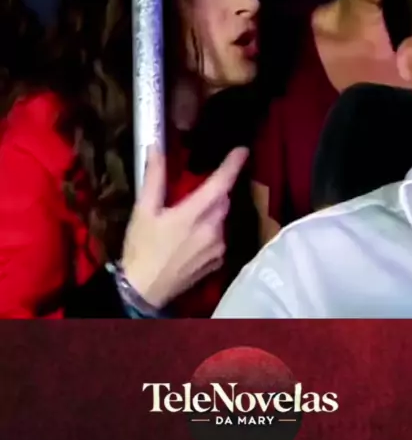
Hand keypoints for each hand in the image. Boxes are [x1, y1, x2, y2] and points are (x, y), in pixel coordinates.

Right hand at [120, 145, 248, 308]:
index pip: (220, 184)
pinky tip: (192, 237)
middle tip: (195, 191)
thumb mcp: (143, 211)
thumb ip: (154, 177)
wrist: (143, 292)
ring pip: (222, 218)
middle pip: (223, 200)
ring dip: (212, 212)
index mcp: (193, 215)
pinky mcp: (217, 262)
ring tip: (188, 218)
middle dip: (215, 191)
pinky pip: (220, 237)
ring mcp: (218, 249)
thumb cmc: (141, 249)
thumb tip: (155, 148)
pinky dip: (211, 230)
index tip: (242, 151)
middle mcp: (212, 230)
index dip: (233, 166)